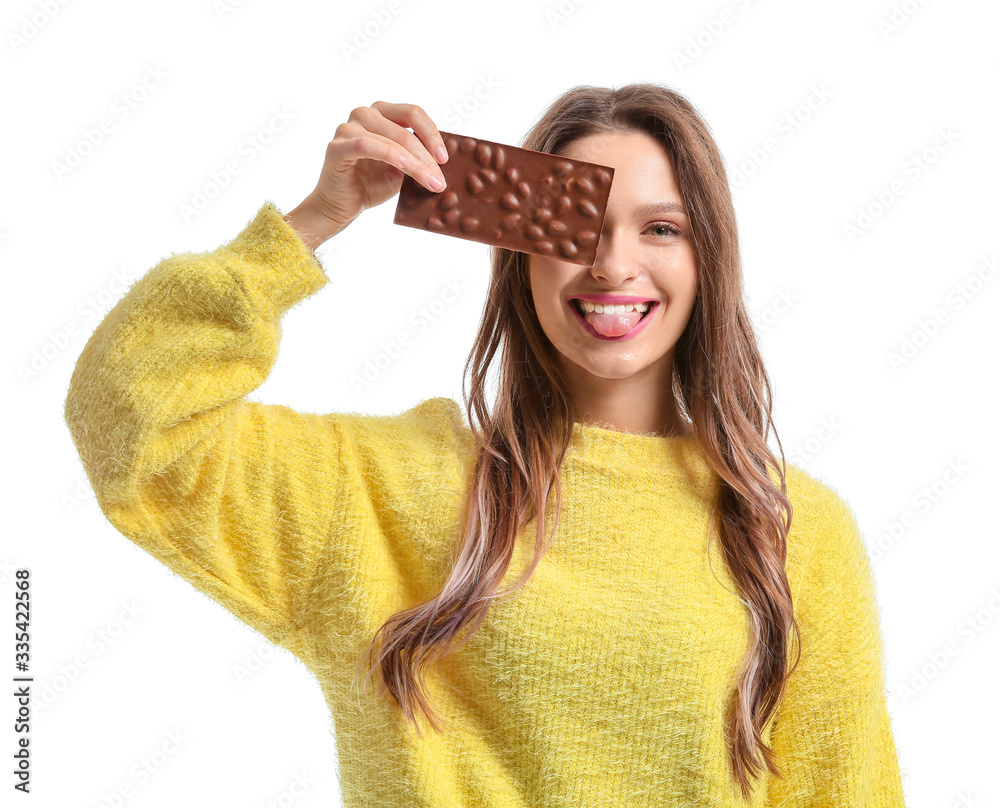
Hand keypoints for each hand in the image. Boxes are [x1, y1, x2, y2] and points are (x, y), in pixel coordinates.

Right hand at [288, 101, 449, 245]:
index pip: (413, 113)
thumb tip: (446, 160)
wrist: (342, 205)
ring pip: (392, 140)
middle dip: (427, 157)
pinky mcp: (337, 147)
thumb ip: (418, 157)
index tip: (445, 159)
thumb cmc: (372, 184)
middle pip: (405, 129)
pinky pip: (367, 146)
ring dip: (416, 163)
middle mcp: (364, 114)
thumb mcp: (402, 168)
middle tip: (441, 180)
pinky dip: (390, 154)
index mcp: (382, 113)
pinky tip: (406, 167)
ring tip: (432, 183)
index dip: (433, 134)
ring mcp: (348, 128)